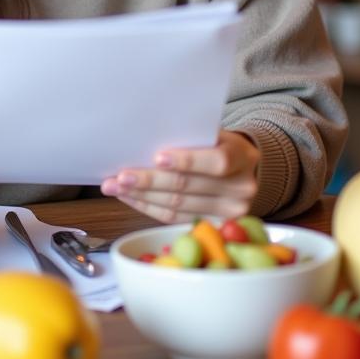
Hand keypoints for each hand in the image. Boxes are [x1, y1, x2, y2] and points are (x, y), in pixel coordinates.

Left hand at [100, 130, 259, 223]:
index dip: (187, 161)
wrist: (240, 167)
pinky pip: (174, 219)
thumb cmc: (217, 144)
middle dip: (150, 181)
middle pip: (189, 187)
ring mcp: (229, 212)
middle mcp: (241, 188)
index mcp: (243, 157)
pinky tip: (131, 197)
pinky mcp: (211, 225)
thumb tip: (146, 137)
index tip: (157, 157)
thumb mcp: (211, 132)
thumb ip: (189, 135)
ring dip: (142, 196)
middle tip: (120, 176)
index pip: (217, 161)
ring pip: (178, 205)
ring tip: (116, 187)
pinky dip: (149, 207)